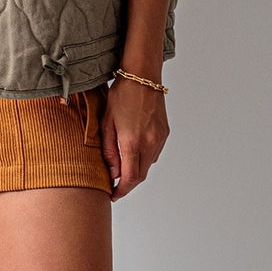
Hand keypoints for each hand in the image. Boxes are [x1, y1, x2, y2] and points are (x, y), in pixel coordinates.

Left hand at [100, 76, 169, 200]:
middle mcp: (150, 143)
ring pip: (148, 165)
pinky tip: (134, 148)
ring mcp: (159, 138)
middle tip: (115, 183)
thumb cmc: (122, 94)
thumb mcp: (107, 121)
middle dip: (128, 183)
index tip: (113, 195)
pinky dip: (144, 157)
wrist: (142, 75)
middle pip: (140, 175)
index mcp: (133, 142)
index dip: (121, 190)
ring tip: (122, 164)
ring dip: (136, 169)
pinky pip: (154, 153)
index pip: (130, 178)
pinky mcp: (165, 133)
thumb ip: (109, 150)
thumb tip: (113, 172)